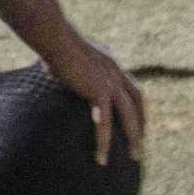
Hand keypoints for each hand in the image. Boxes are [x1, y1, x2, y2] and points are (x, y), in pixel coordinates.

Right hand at [39, 31, 145, 165]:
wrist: (54, 37)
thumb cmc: (52, 41)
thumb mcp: (68, 54)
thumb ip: (70, 65)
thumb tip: (53, 68)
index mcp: (110, 63)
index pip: (132, 87)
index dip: (137, 105)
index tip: (137, 120)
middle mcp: (115, 72)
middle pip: (136, 102)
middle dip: (141, 123)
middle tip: (140, 143)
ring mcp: (109, 82)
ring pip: (129, 115)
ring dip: (133, 137)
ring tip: (133, 156)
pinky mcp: (99, 91)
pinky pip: (105, 122)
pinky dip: (104, 141)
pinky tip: (101, 157)